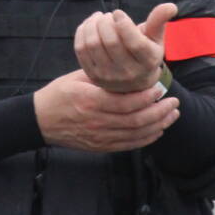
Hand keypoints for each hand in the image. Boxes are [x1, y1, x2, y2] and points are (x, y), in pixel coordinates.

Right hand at [33, 70, 179, 152]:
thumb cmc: (59, 94)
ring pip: (135, 135)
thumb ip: (103, 76)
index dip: (147, 97)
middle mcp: (96, 122)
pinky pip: (128, 145)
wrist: (40, 120)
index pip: (126, 103)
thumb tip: (130, 68)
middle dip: (159, 112)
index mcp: (90, 101)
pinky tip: (158, 130)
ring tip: (172, 115)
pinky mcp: (100, 146)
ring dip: (158, 125)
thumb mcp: (78, 78)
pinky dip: (146, 139)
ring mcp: (99, 137)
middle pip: (136, 121)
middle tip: (174, 102)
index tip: (161, 88)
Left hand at [74, 3, 175, 92]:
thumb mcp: (156, 38)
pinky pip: (81, 49)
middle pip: (111, 42)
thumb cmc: (146, 52)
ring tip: (99, 18)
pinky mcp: (93, 75)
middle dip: (106, 22)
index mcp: (148, 62)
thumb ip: (159, 21)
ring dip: (93, 24)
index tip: (118, 12)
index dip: (123, 23)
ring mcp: (108, 77)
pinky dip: (82, 32)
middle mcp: (128, 73)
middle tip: (108, 15)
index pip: (134, 42)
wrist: (133, 82)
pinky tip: (90, 24)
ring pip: (93, 44)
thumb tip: (171, 6)